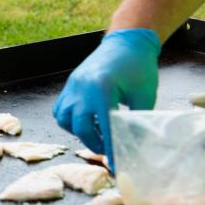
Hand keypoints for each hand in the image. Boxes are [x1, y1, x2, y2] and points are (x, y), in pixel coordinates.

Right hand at [52, 28, 160, 167]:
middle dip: (94, 143)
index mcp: (102, 89)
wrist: (127, 41)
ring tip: (96, 134)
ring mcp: (73, 86)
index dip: (111, 149)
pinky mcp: (70, 84)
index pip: (104, 128)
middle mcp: (82, 88)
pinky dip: (70, 120)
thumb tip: (134, 146)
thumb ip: (137, 121)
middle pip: (80, 127)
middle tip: (108, 151)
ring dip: (79, 131)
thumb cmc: (139, 66)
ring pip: (64, 119)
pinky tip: (87, 121)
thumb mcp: (144, 96)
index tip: (116, 164)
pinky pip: (61, 109)